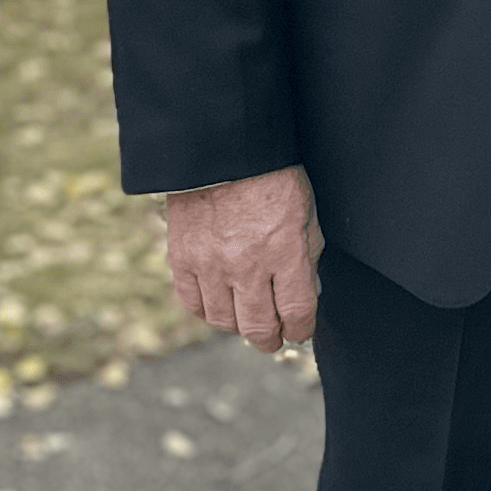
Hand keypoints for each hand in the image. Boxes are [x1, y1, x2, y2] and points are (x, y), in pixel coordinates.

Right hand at [165, 166, 323, 353]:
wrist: (223, 151)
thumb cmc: (273, 178)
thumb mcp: (307, 214)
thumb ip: (307, 258)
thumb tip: (305, 295)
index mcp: (285, 252)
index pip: (296, 313)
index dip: (301, 329)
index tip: (300, 330)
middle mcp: (247, 265)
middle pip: (258, 326)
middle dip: (271, 339)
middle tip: (274, 338)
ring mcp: (211, 265)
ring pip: (224, 321)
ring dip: (239, 326)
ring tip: (247, 320)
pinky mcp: (183, 259)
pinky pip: (193, 303)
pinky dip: (207, 311)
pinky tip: (220, 305)